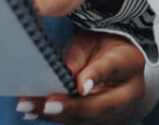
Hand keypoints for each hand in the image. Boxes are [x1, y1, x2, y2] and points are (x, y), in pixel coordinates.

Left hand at [15, 32, 146, 122]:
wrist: (115, 59)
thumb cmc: (99, 46)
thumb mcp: (88, 41)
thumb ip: (77, 57)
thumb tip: (63, 76)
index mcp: (129, 62)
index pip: (111, 69)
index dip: (95, 77)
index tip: (80, 87)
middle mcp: (129, 92)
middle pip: (100, 105)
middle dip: (71, 108)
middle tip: (46, 105)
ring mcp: (119, 112)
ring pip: (88, 120)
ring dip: (57, 116)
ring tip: (30, 107)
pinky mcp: (105, 122)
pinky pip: (80, 124)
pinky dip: (57, 118)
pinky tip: (35, 112)